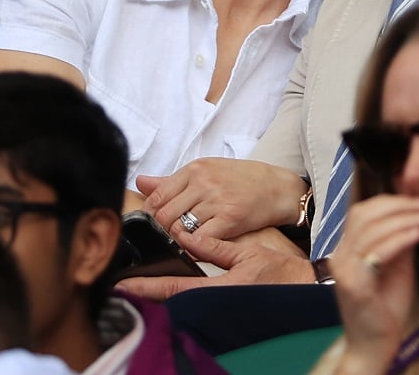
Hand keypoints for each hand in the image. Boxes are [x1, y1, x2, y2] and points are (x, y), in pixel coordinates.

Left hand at [117, 227, 315, 300]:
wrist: (304, 290)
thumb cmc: (280, 272)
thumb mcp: (249, 253)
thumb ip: (216, 247)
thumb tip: (187, 239)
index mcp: (219, 287)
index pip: (174, 288)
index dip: (146, 287)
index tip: (124, 284)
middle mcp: (215, 302)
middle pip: (171, 300)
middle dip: (147, 293)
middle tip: (123, 285)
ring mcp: (218, 310)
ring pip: (181, 303)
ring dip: (159, 295)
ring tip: (137, 286)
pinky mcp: (224, 309)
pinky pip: (195, 303)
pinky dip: (177, 296)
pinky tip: (166, 291)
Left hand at [137, 159, 308, 241]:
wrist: (278, 187)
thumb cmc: (241, 180)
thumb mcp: (207, 171)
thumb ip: (172, 181)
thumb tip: (140, 182)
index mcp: (194, 170)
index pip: (157, 196)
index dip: (151, 215)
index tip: (154, 225)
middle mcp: (204, 183)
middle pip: (164, 215)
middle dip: (161, 232)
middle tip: (166, 240)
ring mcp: (217, 201)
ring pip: (180, 229)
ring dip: (178, 241)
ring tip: (183, 245)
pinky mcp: (230, 219)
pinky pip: (200, 240)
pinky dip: (194, 248)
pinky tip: (197, 249)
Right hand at [330, 195, 418, 369]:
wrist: (374, 345)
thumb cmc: (385, 307)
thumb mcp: (396, 266)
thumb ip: (398, 241)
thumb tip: (413, 214)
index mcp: (346, 249)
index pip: (362, 212)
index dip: (390, 202)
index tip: (416, 201)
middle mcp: (340, 256)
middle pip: (364, 216)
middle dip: (398, 207)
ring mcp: (344, 271)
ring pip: (370, 231)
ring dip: (402, 220)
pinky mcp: (355, 286)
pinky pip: (377, 254)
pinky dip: (399, 240)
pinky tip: (417, 234)